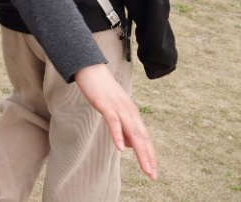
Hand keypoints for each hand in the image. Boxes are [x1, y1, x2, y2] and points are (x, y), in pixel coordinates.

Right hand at [74, 63, 157, 179]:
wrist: (90, 68)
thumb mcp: (114, 109)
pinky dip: (118, 135)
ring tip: (145, 167)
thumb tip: (128, 145)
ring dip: (140, 152)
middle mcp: (129, 112)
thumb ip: (123, 126)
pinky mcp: (106, 104)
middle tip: (153, 175)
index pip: (144, 137)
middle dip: (148, 158)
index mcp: (132, 113)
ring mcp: (119, 108)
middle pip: (142, 138)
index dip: (149, 154)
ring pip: (132, 132)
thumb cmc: (101, 89)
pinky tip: (120, 148)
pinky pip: (114, 122)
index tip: (152, 171)